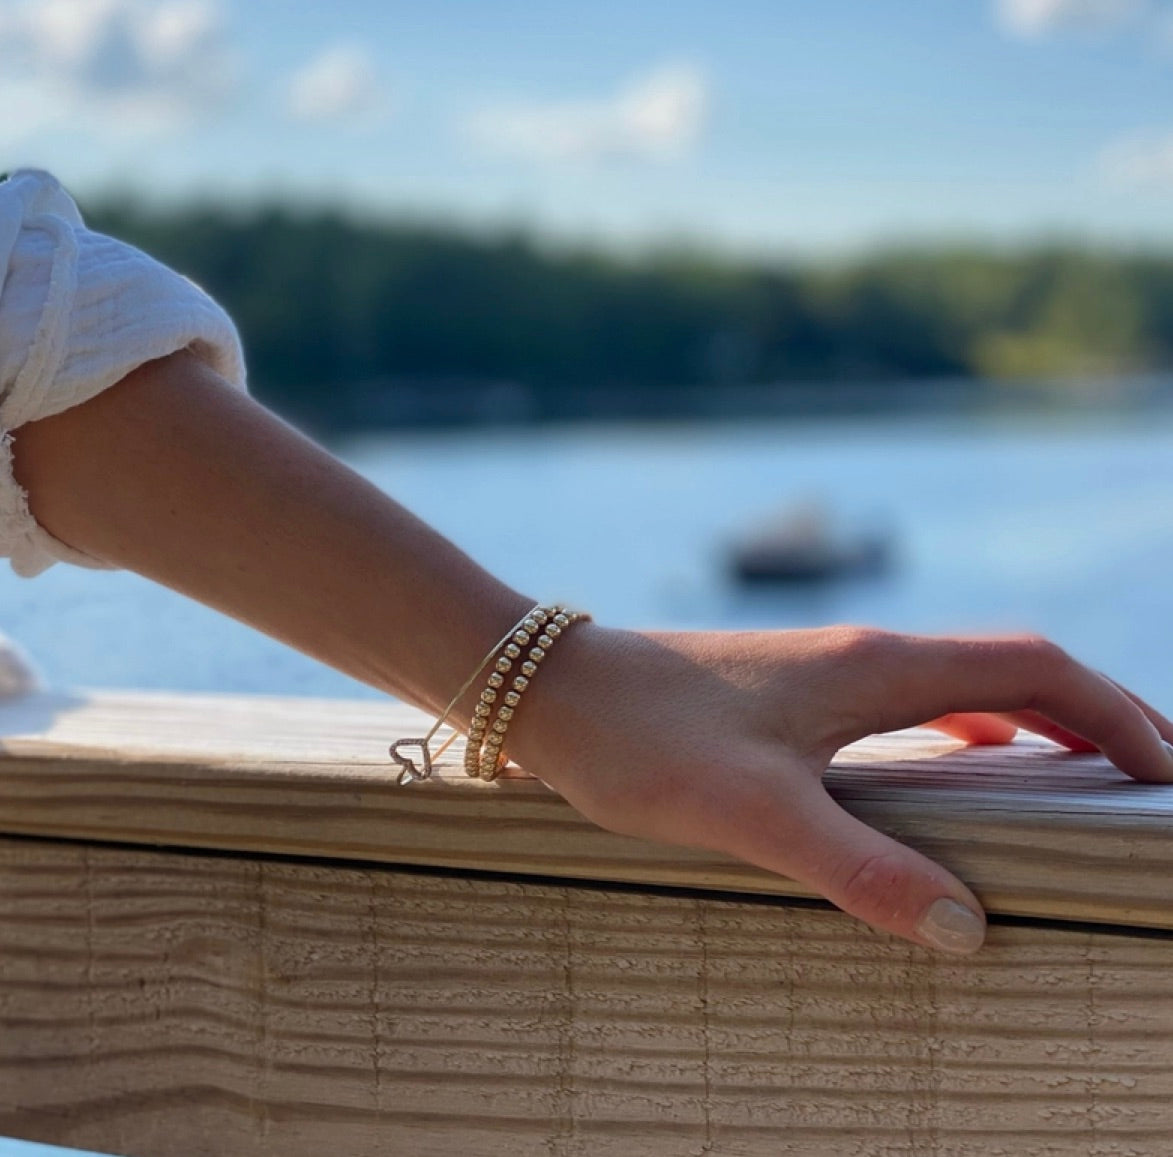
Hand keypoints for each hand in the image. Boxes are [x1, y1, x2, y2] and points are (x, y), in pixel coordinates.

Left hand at [508, 624, 1172, 954]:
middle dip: (1087, 715)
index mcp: (874, 668)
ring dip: (1026, 721)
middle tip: (1142, 776)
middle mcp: (860, 657)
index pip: (1032, 667)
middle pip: (1008, 668)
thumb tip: (968, 930)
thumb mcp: (750, 811)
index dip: (1111, 710)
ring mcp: (822, 671)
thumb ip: (858, 868)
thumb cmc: (642, 738)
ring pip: (955, 684)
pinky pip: (901, 704)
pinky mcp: (785, 694)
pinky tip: (944, 772)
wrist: (552, 687)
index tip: (1164, 770)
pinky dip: (956, 732)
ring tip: (1070, 776)